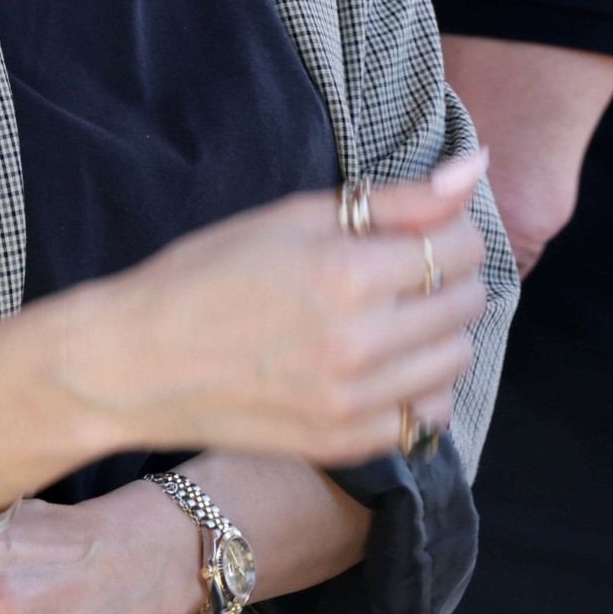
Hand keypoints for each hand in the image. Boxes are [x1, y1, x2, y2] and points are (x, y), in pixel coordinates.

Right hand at [61, 152, 488, 466]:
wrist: (137, 361)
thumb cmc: (206, 273)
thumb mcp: (291, 216)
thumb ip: (394, 199)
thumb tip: (475, 169)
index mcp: (347, 272)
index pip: (460, 246)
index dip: (451, 229)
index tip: (420, 229)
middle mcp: (362, 342)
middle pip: (465, 302)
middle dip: (447, 275)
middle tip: (399, 269)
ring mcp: (355, 402)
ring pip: (455, 361)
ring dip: (437, 331)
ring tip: (389, 316)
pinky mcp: (346, 444)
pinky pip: (425, 418)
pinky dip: (417, 389)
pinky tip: (379, 367)